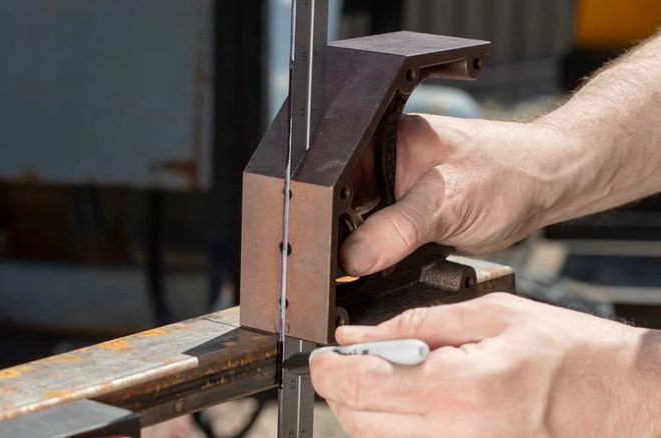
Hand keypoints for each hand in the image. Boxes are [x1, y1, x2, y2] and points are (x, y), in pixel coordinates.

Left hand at [310, 293, 660, 436]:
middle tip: (354, 358)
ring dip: (364, 407)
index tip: (322, 353)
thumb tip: (358, 334)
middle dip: (340, 387)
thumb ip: (414, 324)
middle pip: (357, 420)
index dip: (326, 369)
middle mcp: (451, 437)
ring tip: (390, 373)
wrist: (615, 398)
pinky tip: (410, 399)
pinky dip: (391, 426)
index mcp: (455, 390)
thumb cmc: (566, 354)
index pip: (359, 388)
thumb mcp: (489, 315)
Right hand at [340, 114, 569, 275]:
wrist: (546, 185)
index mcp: (382, 139)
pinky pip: (379, 236)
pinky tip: (390, 261)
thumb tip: (352, 257)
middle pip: (337, 202)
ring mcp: (393, 187)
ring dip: (363, 246)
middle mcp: (382, 162)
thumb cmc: (509, 174)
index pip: (331, 177)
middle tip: (346, 264)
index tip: (322, 248)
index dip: (321, 212)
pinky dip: (381, 253)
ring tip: (379, 256)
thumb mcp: (447, 204)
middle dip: (339, 234)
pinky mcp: (405, 212)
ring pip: (357, 224)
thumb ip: (396, 230)